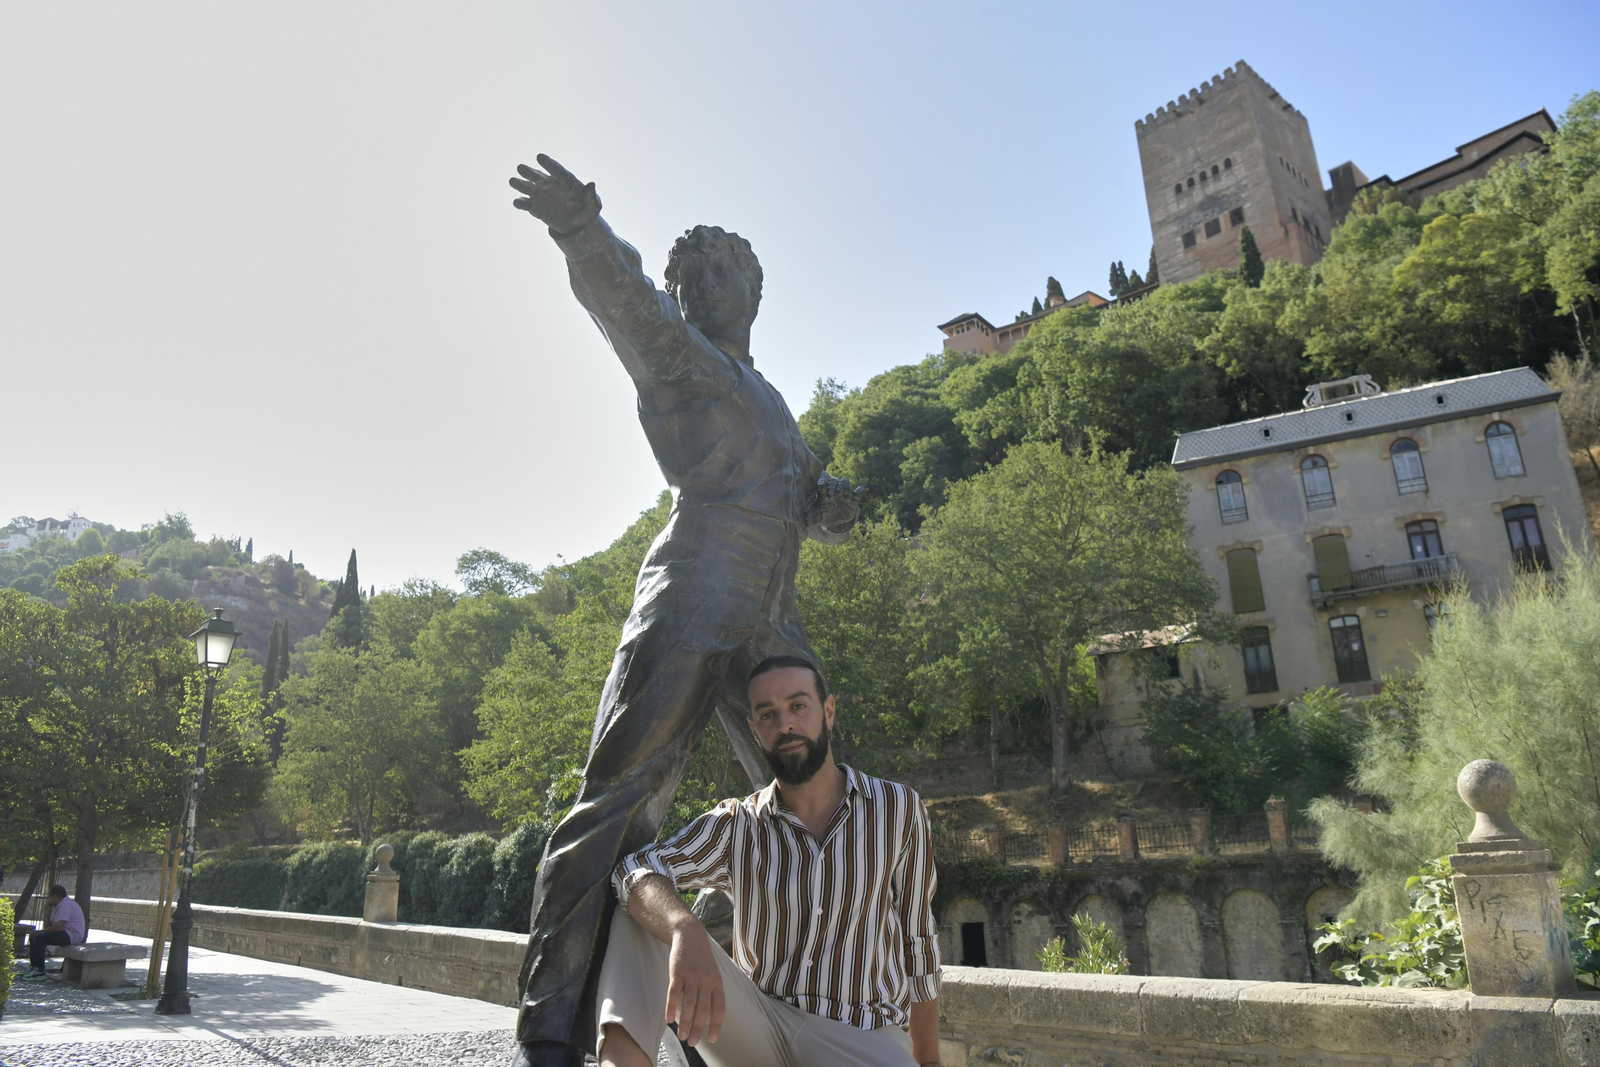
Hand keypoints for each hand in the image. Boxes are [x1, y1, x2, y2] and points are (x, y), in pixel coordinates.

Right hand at [509, 154, 601, 234]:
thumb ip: (592, 197)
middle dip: (529, 172)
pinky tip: (516, 202)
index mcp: (564, 181)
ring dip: (520, 184)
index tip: (539, 157)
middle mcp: (549, 184)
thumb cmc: (584, 211)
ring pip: (528, 187)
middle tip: (520, 168)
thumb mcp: (593, 207)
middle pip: (538, 176)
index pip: (556, 171)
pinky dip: (520, 203)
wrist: (573, 224)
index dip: (548, 164)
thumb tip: (592, 184)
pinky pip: (525, 203)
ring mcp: (540, 194)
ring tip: (512, 181)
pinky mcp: (534, 206)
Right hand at [665, 921, 724, 1047]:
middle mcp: (706, 980)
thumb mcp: (712, 973)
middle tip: (693, 1043)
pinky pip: (674, 993)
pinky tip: (669, 1020)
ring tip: (683, 1036)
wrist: (690, 935)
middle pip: (703, 1009)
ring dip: (685, 1023)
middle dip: (698, 1028)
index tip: (713, 1039)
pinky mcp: (677, 973)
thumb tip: (708, 1016)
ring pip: (689, 1004)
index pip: (719, 1007)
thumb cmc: (701, 959)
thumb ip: (711, 992)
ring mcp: (692, 976)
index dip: (716, 1024)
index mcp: (717, 982)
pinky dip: (671, 1007)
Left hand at [811, 474, 864, 528]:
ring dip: (843, 485)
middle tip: (830, 496)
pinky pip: (858, 492)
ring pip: (845, 482)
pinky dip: (859, 491)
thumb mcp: (817, 517)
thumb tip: (806, 522)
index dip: (822, 483)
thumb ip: (811, 518)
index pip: (822, 483)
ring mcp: (844, 494)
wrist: (835, 520)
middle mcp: (834, 490)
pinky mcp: (854, 500)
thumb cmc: (823, 514)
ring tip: (839, 492)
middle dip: (832, 486)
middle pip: (834, 482)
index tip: (821, 486)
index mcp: (823, 492)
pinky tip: (857, 493)